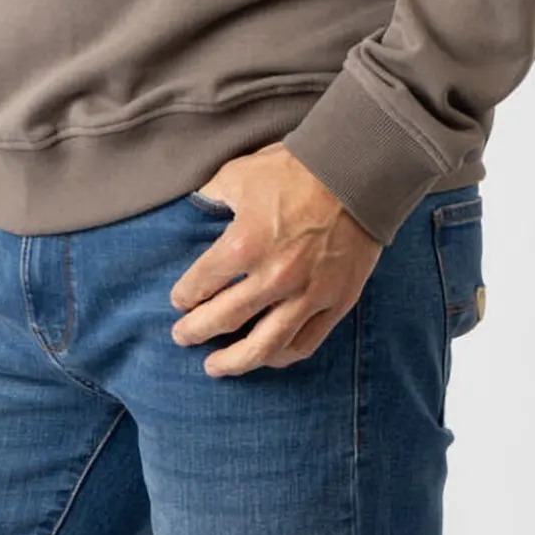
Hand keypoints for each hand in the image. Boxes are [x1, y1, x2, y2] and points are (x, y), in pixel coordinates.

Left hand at [169, 140, 382, 377]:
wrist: (355, 171)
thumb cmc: (295, 168)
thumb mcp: (240, 173)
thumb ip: (213, 194)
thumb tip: (196, 208)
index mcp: (243, 245)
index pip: (200, 284)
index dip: (184, 297)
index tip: (179, 301)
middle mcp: (272, 278)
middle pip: (223, 321)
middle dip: (196, 332)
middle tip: (182, 337)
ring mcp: (306, 294)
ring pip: (263, 347)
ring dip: (233, 361)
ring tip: (215, 367)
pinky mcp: (336, 302)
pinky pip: (305, 343)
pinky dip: (281, 356)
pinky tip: (266, 357)